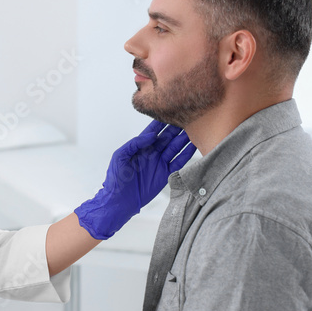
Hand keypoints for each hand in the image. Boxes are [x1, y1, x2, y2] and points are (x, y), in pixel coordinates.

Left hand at [74, 120, 195, 239]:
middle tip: (188, 115)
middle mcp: (152, 152)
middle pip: (167, 136)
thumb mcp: (120, 156)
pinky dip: (187, 153)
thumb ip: (135, 143)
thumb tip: (152, 135)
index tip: (172, 110)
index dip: (162, 120)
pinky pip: (179, 161)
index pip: (153, 130)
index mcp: (140, 146)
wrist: (119, 201)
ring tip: (195, 127)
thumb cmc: (115, 178)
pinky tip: (194, 144)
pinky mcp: (166, 173)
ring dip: (185, 138)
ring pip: (175, 146)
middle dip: (177, 126)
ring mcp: (159, 162)